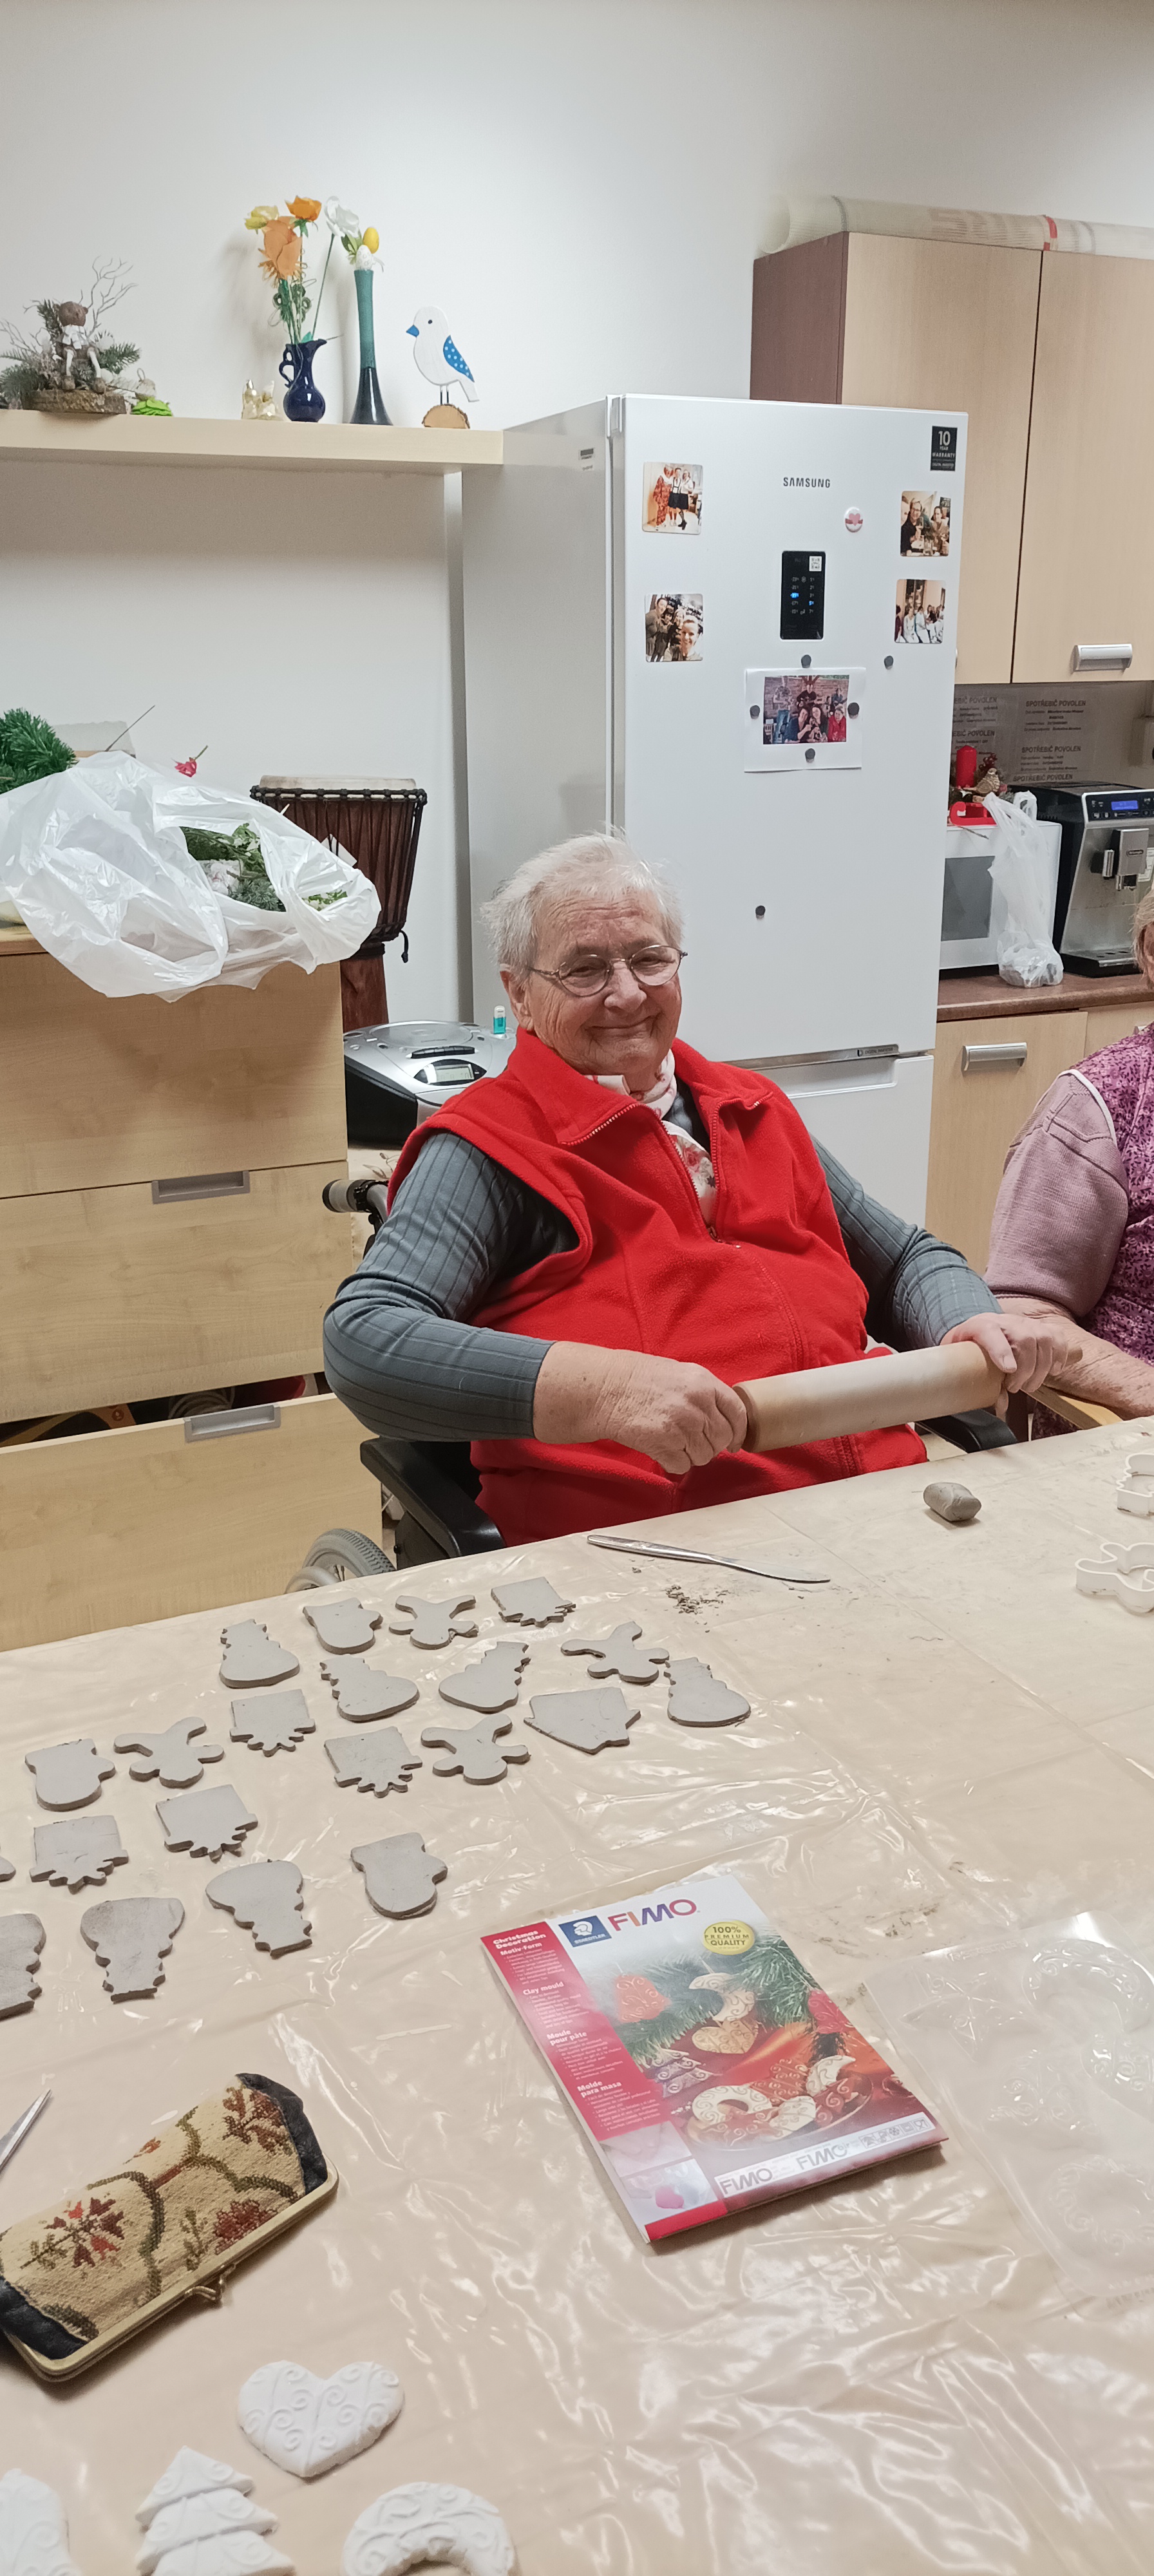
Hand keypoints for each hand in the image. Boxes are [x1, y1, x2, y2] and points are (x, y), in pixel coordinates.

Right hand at [533, 1343, 747, 1474]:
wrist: (605, 1388)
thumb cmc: (639, 1380)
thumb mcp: (680, 1374)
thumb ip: (705, 1394)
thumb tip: (725, 1420)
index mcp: (703, 1382)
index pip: (737, 1413)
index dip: (738, 1432)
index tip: (735, 1443)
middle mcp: (697, 1403)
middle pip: (722, 1438)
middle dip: (711, 1445)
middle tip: (693, 1442)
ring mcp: (681, 1425)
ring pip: (704, 1456)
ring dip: (691, 1455)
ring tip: (672, 1441)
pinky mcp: (663, 1444)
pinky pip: (682, 1466)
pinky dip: (673, 1462)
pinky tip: (660, 1447)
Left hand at [941, 1310, 1081, 1410]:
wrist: (975, 1334)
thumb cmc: (970, 1351)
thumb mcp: (966, 1366)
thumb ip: (981, 1385)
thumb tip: (1001, 1405)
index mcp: (979, 1326)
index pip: (989, 1330)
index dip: (1001, 1350)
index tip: (1008, 1370)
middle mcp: (1004, 1321)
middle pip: (1024, 1338)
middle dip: (1025, 1368)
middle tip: (1015, 1388)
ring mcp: (1024, 1322)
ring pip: (1043, 1337)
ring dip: (1042, 1366)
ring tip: (1031, 1385)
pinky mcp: (1039, 1327)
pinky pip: (1056, 1334)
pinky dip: (1060, 1353)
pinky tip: (1054, 1370)